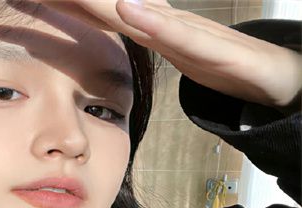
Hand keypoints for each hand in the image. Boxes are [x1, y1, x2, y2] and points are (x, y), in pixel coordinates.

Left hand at [32, 0, 301, 110]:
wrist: (270, 75)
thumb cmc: (219, 63)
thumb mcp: (170, 54)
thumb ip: (144, 43)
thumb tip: (113, 36)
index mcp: (148, 27)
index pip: (97, 12)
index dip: (64, 4)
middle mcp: (162, 22)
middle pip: (107, 5)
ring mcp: (186, 31)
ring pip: (136, 10)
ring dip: (101, 0)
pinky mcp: (211, 47)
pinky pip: (179, 34)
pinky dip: (154, 22)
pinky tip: (131, 9)